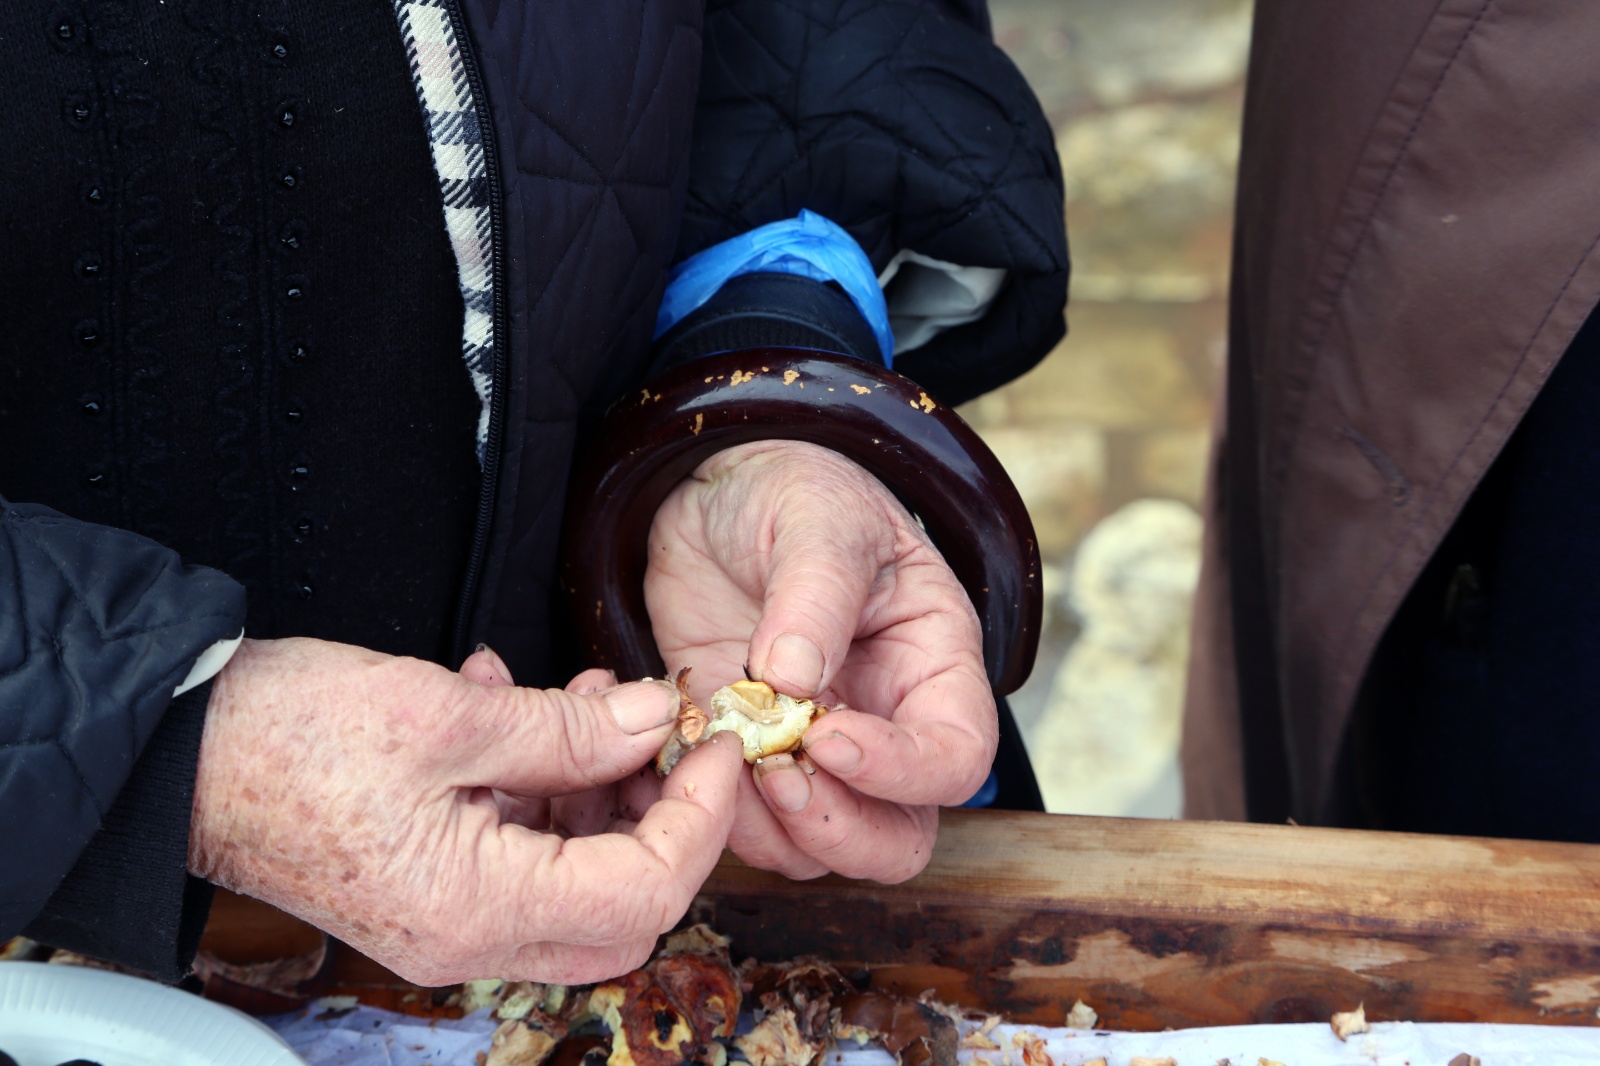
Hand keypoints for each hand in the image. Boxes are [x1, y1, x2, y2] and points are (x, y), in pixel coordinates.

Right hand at [187, 637, 741, 984]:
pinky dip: (542, 787)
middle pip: (619, 907)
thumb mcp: (447, 715)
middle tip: (662, 733)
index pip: (642, 892)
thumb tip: (654, 722)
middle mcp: (465, 938)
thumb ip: (567, 730)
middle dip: (659, 815)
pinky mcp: (428, 890)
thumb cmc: (287, 737)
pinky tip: (521, 709)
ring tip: (589, 700)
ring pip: (575, 878)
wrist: (176, 754)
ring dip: (601, 789)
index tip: (715, 746)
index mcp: (474, 910)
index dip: (698, 818)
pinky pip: (520, 853)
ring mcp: (445, 921)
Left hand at [642, 439, 996, 881]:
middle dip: (840, 829)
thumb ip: (817, 591)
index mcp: (933, 664)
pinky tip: (686, 760)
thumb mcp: (818, 516)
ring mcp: (815, 753)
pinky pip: (746, 828)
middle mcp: (886, 725)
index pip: (956, 755)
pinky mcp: (748, 760)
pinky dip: (716, 816)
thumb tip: (793, 676)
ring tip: (725, 760)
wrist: (715, 499)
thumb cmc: (794, 491)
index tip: (827, 735)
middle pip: (899, 837)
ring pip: (822, 851)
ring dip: (773, 828)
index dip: (902, 768)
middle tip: (777, 773)